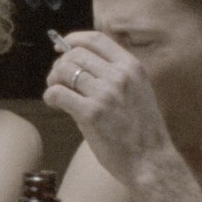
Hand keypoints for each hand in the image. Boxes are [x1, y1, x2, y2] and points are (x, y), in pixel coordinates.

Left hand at [42, 31, 173, 184]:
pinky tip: (54, 104)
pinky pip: (57, 93)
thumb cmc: (142, 131)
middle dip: (60, 65)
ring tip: (56, 92)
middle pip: (75, 55)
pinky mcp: (91, 113)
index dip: (74, 40)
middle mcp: (119, 76)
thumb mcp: (138, 91)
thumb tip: (79, 62)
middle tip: (57, 80)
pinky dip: (50, 96)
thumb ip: (115, 75)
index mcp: (132, 67)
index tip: (63, 47)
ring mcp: (105, 93)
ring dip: (53, 80)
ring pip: (63, 71)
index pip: (97, 39)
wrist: (152, 162)